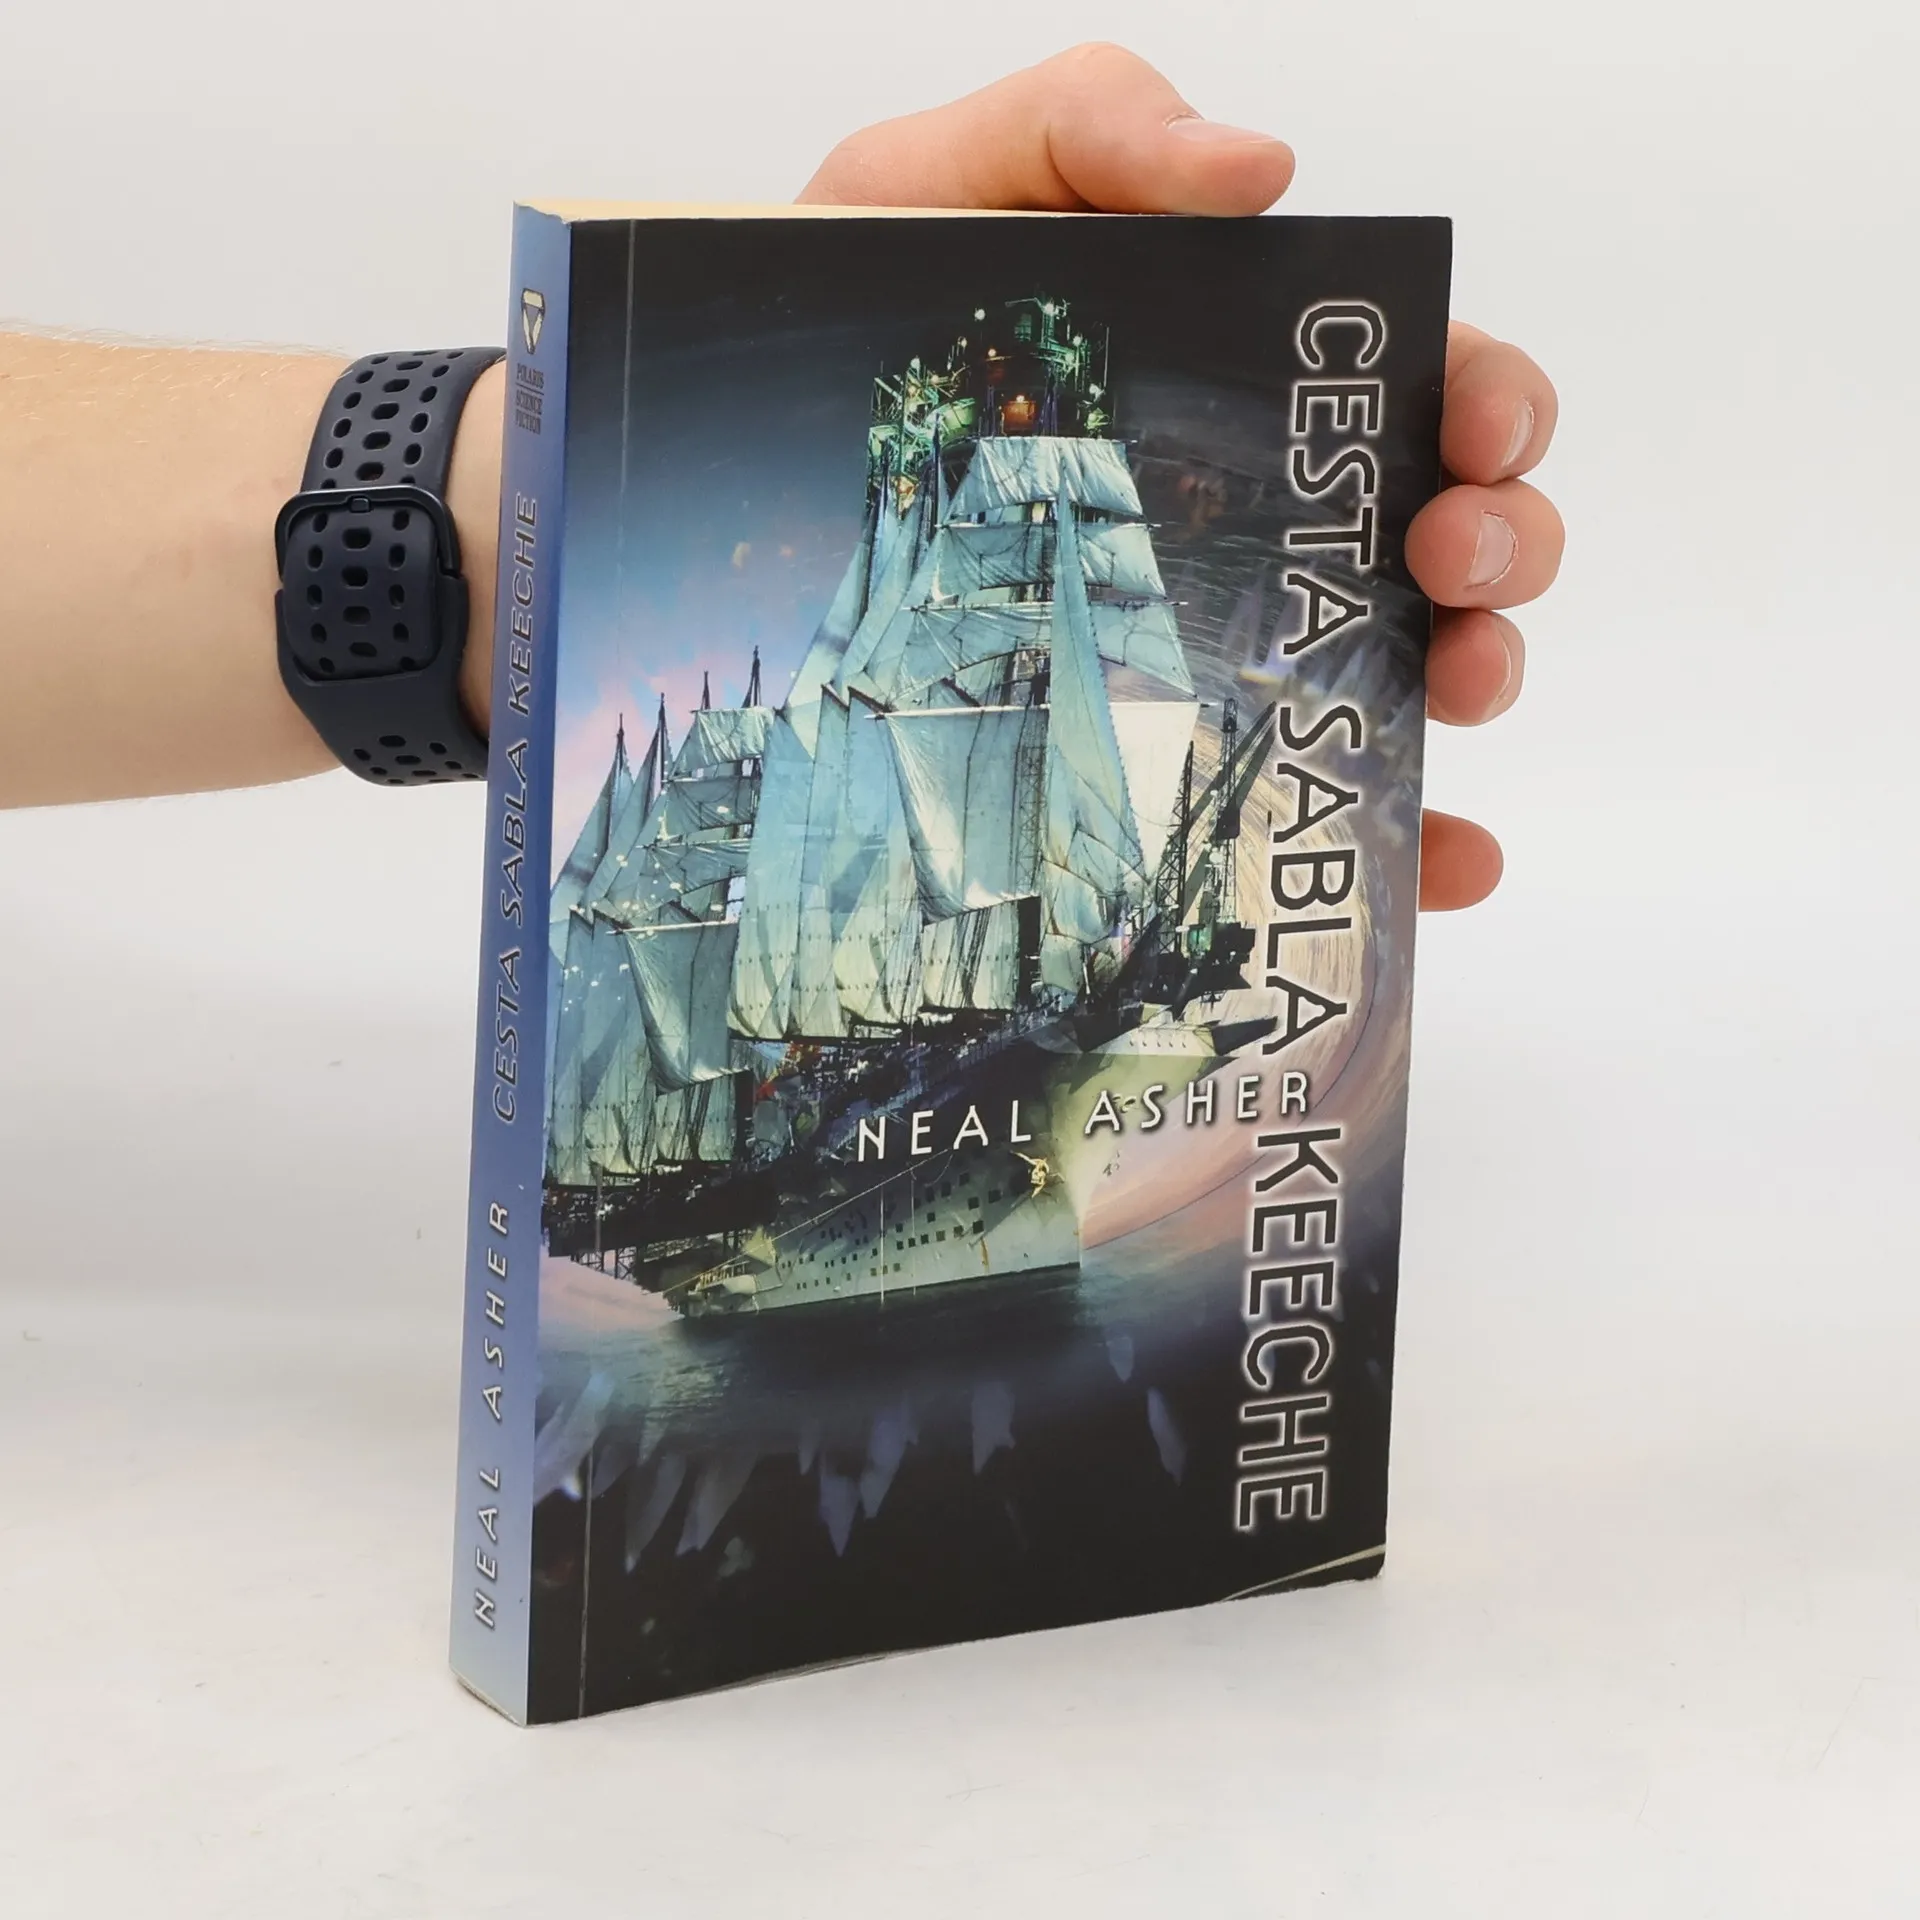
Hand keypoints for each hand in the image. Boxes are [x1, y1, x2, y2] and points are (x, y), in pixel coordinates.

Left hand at [801, 44, 1562, 911]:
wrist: (743, 459)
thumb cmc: (862, 321)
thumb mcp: (955, 181)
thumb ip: (1097, 127)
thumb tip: (1266, 173)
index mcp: (1254, 378)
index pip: (1422, 379)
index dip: (1492, 397)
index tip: (1477, 428)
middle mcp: (1268, 513)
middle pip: (1451, 527)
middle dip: (1502, 540)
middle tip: (1450, 558)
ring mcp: (1228, 639)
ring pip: (1416, 665)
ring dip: (1478, 675)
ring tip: (1456, 685)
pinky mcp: (1175, 753)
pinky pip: (1315, 804)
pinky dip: (1411, 839)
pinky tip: (1450, 859)